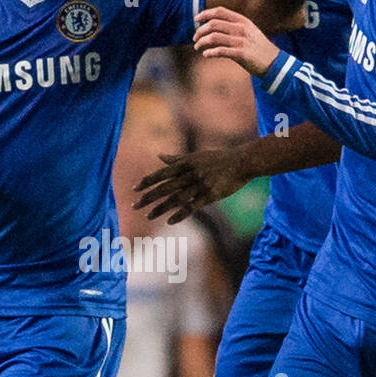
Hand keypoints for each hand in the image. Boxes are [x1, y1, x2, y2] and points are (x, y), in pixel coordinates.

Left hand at [134, 146, 249, 222]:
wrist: (241, 162)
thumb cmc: (218, 158)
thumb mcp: (195, 155)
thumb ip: (176, 158)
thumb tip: (159, 156)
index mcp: (185, 163)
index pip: (161, 174)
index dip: (147, 182)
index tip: (134, 189)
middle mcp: (190, 174)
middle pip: (165, 187)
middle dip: (148, 197)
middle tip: (134, 206)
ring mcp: (200, 185)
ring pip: (176, 199)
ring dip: (160, 208)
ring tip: (148, 216)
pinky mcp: (210, 195)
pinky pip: (192, 206)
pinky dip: (180, 214)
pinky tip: (169, 221)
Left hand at [194, 5, 279, 76]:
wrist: (273, 62)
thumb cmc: (258, 48)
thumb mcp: (248, 32)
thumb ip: (233, 27)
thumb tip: (213, 27)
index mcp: (242, 20)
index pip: (219, 11)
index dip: (205, 14)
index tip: (196, 20)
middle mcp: (241, 28)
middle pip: (213, 24)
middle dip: (200, 31)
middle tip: (195, 38)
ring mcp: (241, 41)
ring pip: (214, 37)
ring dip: (202, 42)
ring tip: (197, 47)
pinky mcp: (241, 54)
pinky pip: (221, 51)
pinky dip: (210, 52)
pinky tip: (206, 54)